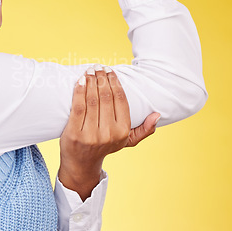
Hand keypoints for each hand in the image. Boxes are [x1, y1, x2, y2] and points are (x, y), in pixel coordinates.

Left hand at [58, 65, 159, 199]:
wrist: (81, 164)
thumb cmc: (104, 147)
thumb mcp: (126, 141)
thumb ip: (144, 130)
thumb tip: (157, 115)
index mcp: (122, 132)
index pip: (120, 100)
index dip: (115, 82)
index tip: (110, 71)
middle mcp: (108, 133)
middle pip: (105, 97)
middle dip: (101, 78)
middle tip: (98, 66)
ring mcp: (90, 134)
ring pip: (91, 100)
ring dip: (90, 81)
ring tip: (90, 70)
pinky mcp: (74, 134)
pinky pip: (78, 107)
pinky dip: (79, 91)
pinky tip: (80, 80)